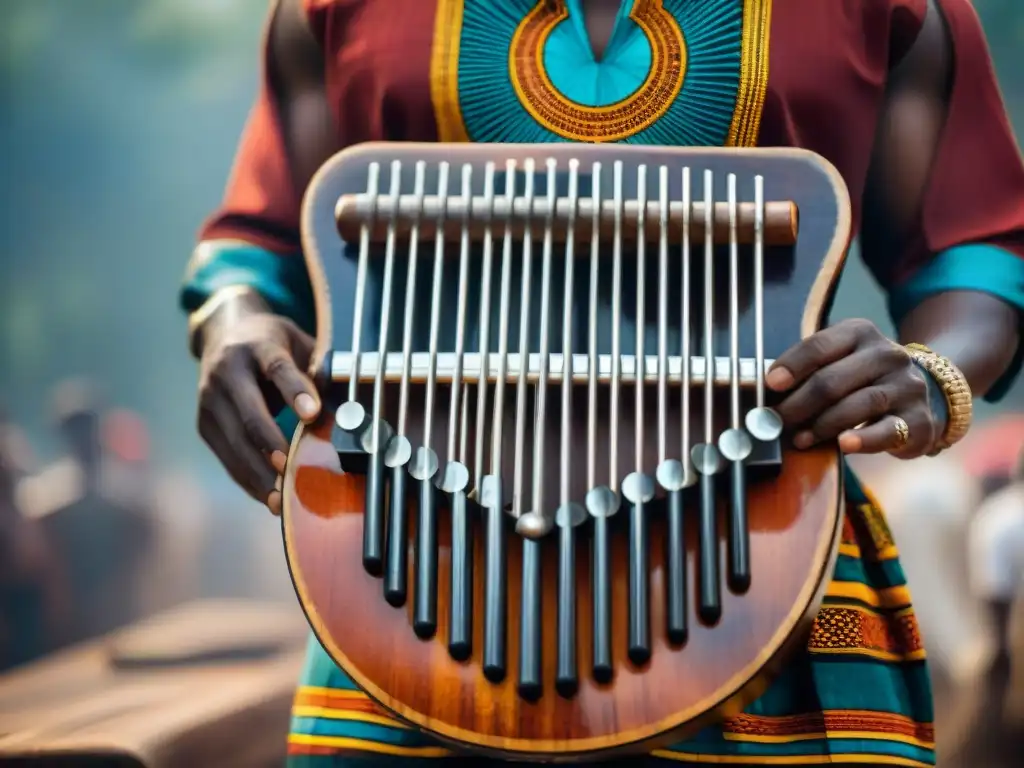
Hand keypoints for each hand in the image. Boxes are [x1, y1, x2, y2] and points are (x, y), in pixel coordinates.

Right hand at [197, 304, 320, 513]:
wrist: (222, 334)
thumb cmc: (272, 344)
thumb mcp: (297, 342)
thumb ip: (319, 368)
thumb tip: (347, 405)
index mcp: (257, 347)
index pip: (277, 369)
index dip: (295, 391)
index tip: (313, 414)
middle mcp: (227, 372)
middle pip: (249, 413)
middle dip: (270, 444)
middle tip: (291, 469)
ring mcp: (210, 400)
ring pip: (235, 442)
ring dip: (259, 473)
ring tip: (283, 498)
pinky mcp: (205, 424)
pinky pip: (227, 457)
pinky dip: (247, 479)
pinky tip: (268, 496)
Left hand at [765, 318, 942, 457]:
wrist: (921, 395)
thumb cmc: (862, 380)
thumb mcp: (838, 363)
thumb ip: (808, 371)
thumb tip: (766, 390)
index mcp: (860, 333)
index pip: (820, 346)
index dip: (792, 365)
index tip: (770, 384)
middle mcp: (887, 354)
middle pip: (834, 380)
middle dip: (799, 403)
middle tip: (777, 421)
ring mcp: (906, 386)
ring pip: (859, 404)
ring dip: (823, 424)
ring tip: (800, 439)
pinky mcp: (918, 419)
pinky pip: (889, 430)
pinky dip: (865, 439)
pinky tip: (844, 445)